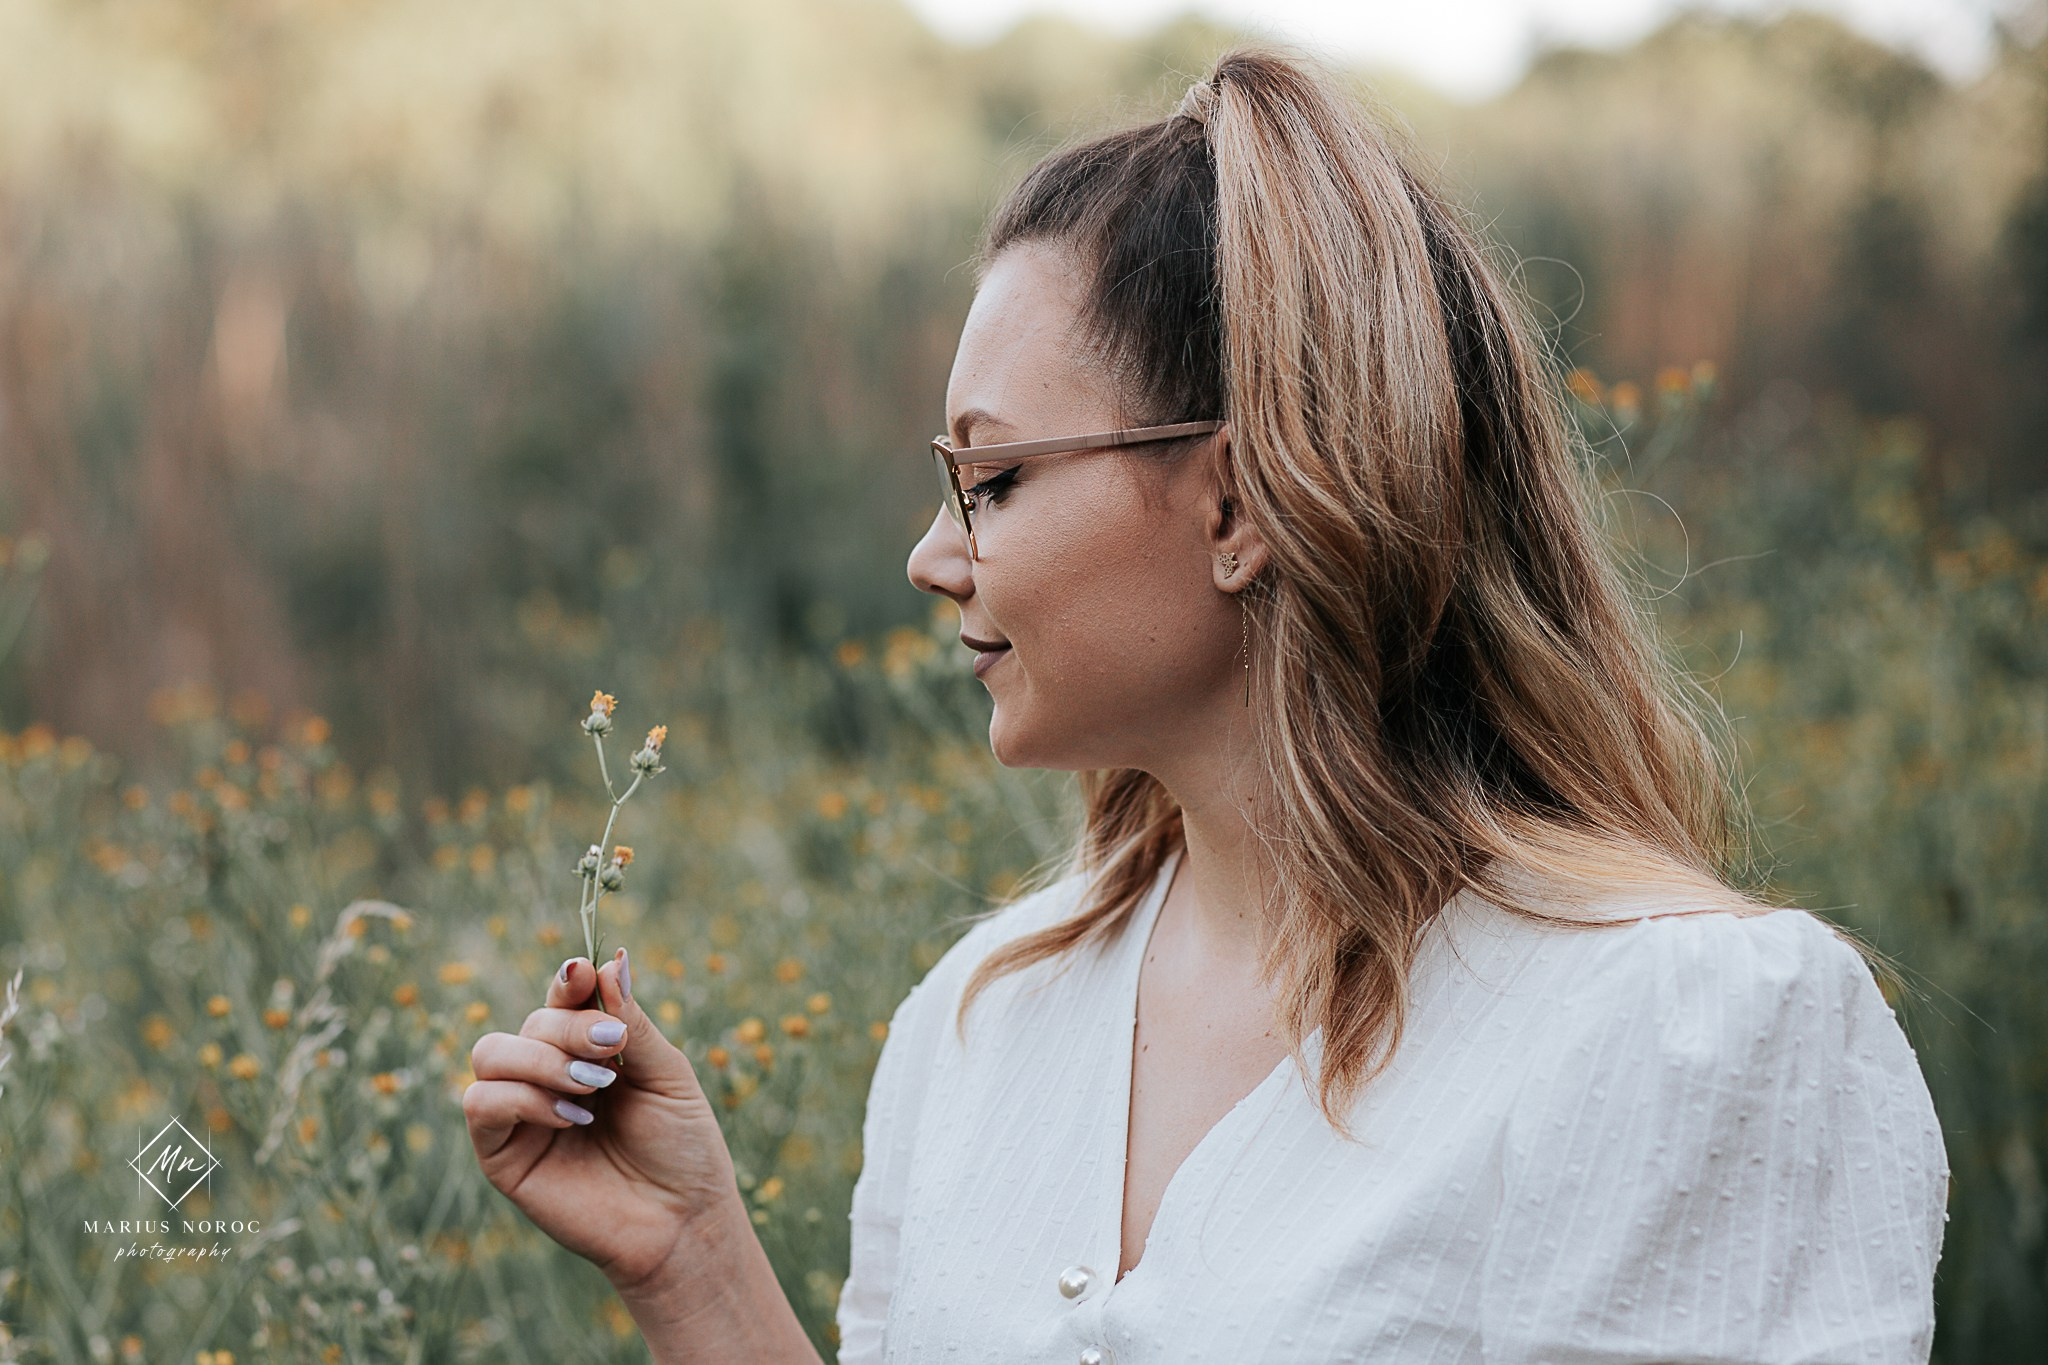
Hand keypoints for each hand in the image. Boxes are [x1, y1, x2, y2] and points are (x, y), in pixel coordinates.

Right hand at [463, 948, 739, 1290]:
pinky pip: (481, 1103)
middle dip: (568, 1029)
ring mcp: (522, 1114)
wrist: (682, 1221)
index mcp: (588, 1051)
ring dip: (541, 1059)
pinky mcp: (502, 1155)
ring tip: (592, 1088)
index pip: (560, 998)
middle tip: (610, 1051)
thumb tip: (608, 959)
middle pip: (529, 1022)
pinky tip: (571, 1118)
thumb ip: (632, 1022)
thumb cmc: (682, 1148)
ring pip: (491, 1053)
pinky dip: (522, 1099)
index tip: (582, 975)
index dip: (567, 980)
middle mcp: (548, 1075)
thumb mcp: (667, 1075)